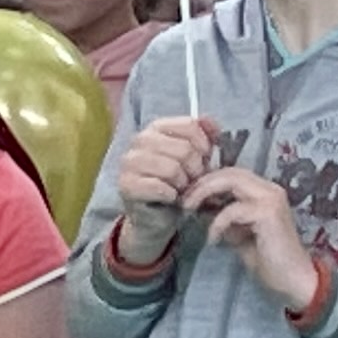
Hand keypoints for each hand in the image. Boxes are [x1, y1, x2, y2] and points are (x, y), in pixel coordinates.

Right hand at [110, 116, 217, 245]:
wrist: (158, 216)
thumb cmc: (179, 182)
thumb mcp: (198, 156)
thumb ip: (206, 135)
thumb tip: (211, 121)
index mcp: (158, 127)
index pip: (190, 125)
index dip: (204, 145)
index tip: (204, 160)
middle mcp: (140, 139)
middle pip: (184, 149)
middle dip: (196, 170)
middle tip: (192, 181)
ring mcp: (130, 161)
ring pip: (172, 169)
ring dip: (183, 184)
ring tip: (181, 189)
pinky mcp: (126, 184)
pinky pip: (159, 187)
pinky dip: (171, 196)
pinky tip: (170, 198)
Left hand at [186, 167, 319, 309]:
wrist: (294, 281)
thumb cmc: (269, 262)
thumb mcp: (240, 236)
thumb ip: (226, 219)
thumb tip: (201, 208)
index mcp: (266, 192)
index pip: (233, 174)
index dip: (208, 181)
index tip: (188, 196)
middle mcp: (270, 189)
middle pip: (230, 172)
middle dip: (203, 183)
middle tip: (184, 200)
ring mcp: (271, 199)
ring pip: (231, 181)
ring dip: (205, 193)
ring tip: (189, 210)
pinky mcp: (268, 213)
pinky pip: (232, 210)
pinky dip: (217, 223)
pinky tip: (213, 240)